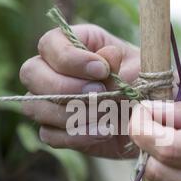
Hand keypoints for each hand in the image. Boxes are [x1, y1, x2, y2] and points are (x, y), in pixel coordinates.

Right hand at [20, 24, 139, 157]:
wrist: (150, 120)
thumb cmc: (143, 84)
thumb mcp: (137, 69)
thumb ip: (119, 65)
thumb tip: (105, 57)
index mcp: (73, 43)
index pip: (49, 44)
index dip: (70, 59)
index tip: (101, 70)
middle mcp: (53, 69)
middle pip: (31, 73)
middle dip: (64, 87)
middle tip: (99, 95)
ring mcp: (50, 101)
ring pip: (35, 106)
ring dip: (71, 115)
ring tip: (106, 116)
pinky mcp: (55, 129)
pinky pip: (48, 135)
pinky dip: (75, 136)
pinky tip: (102, 132)